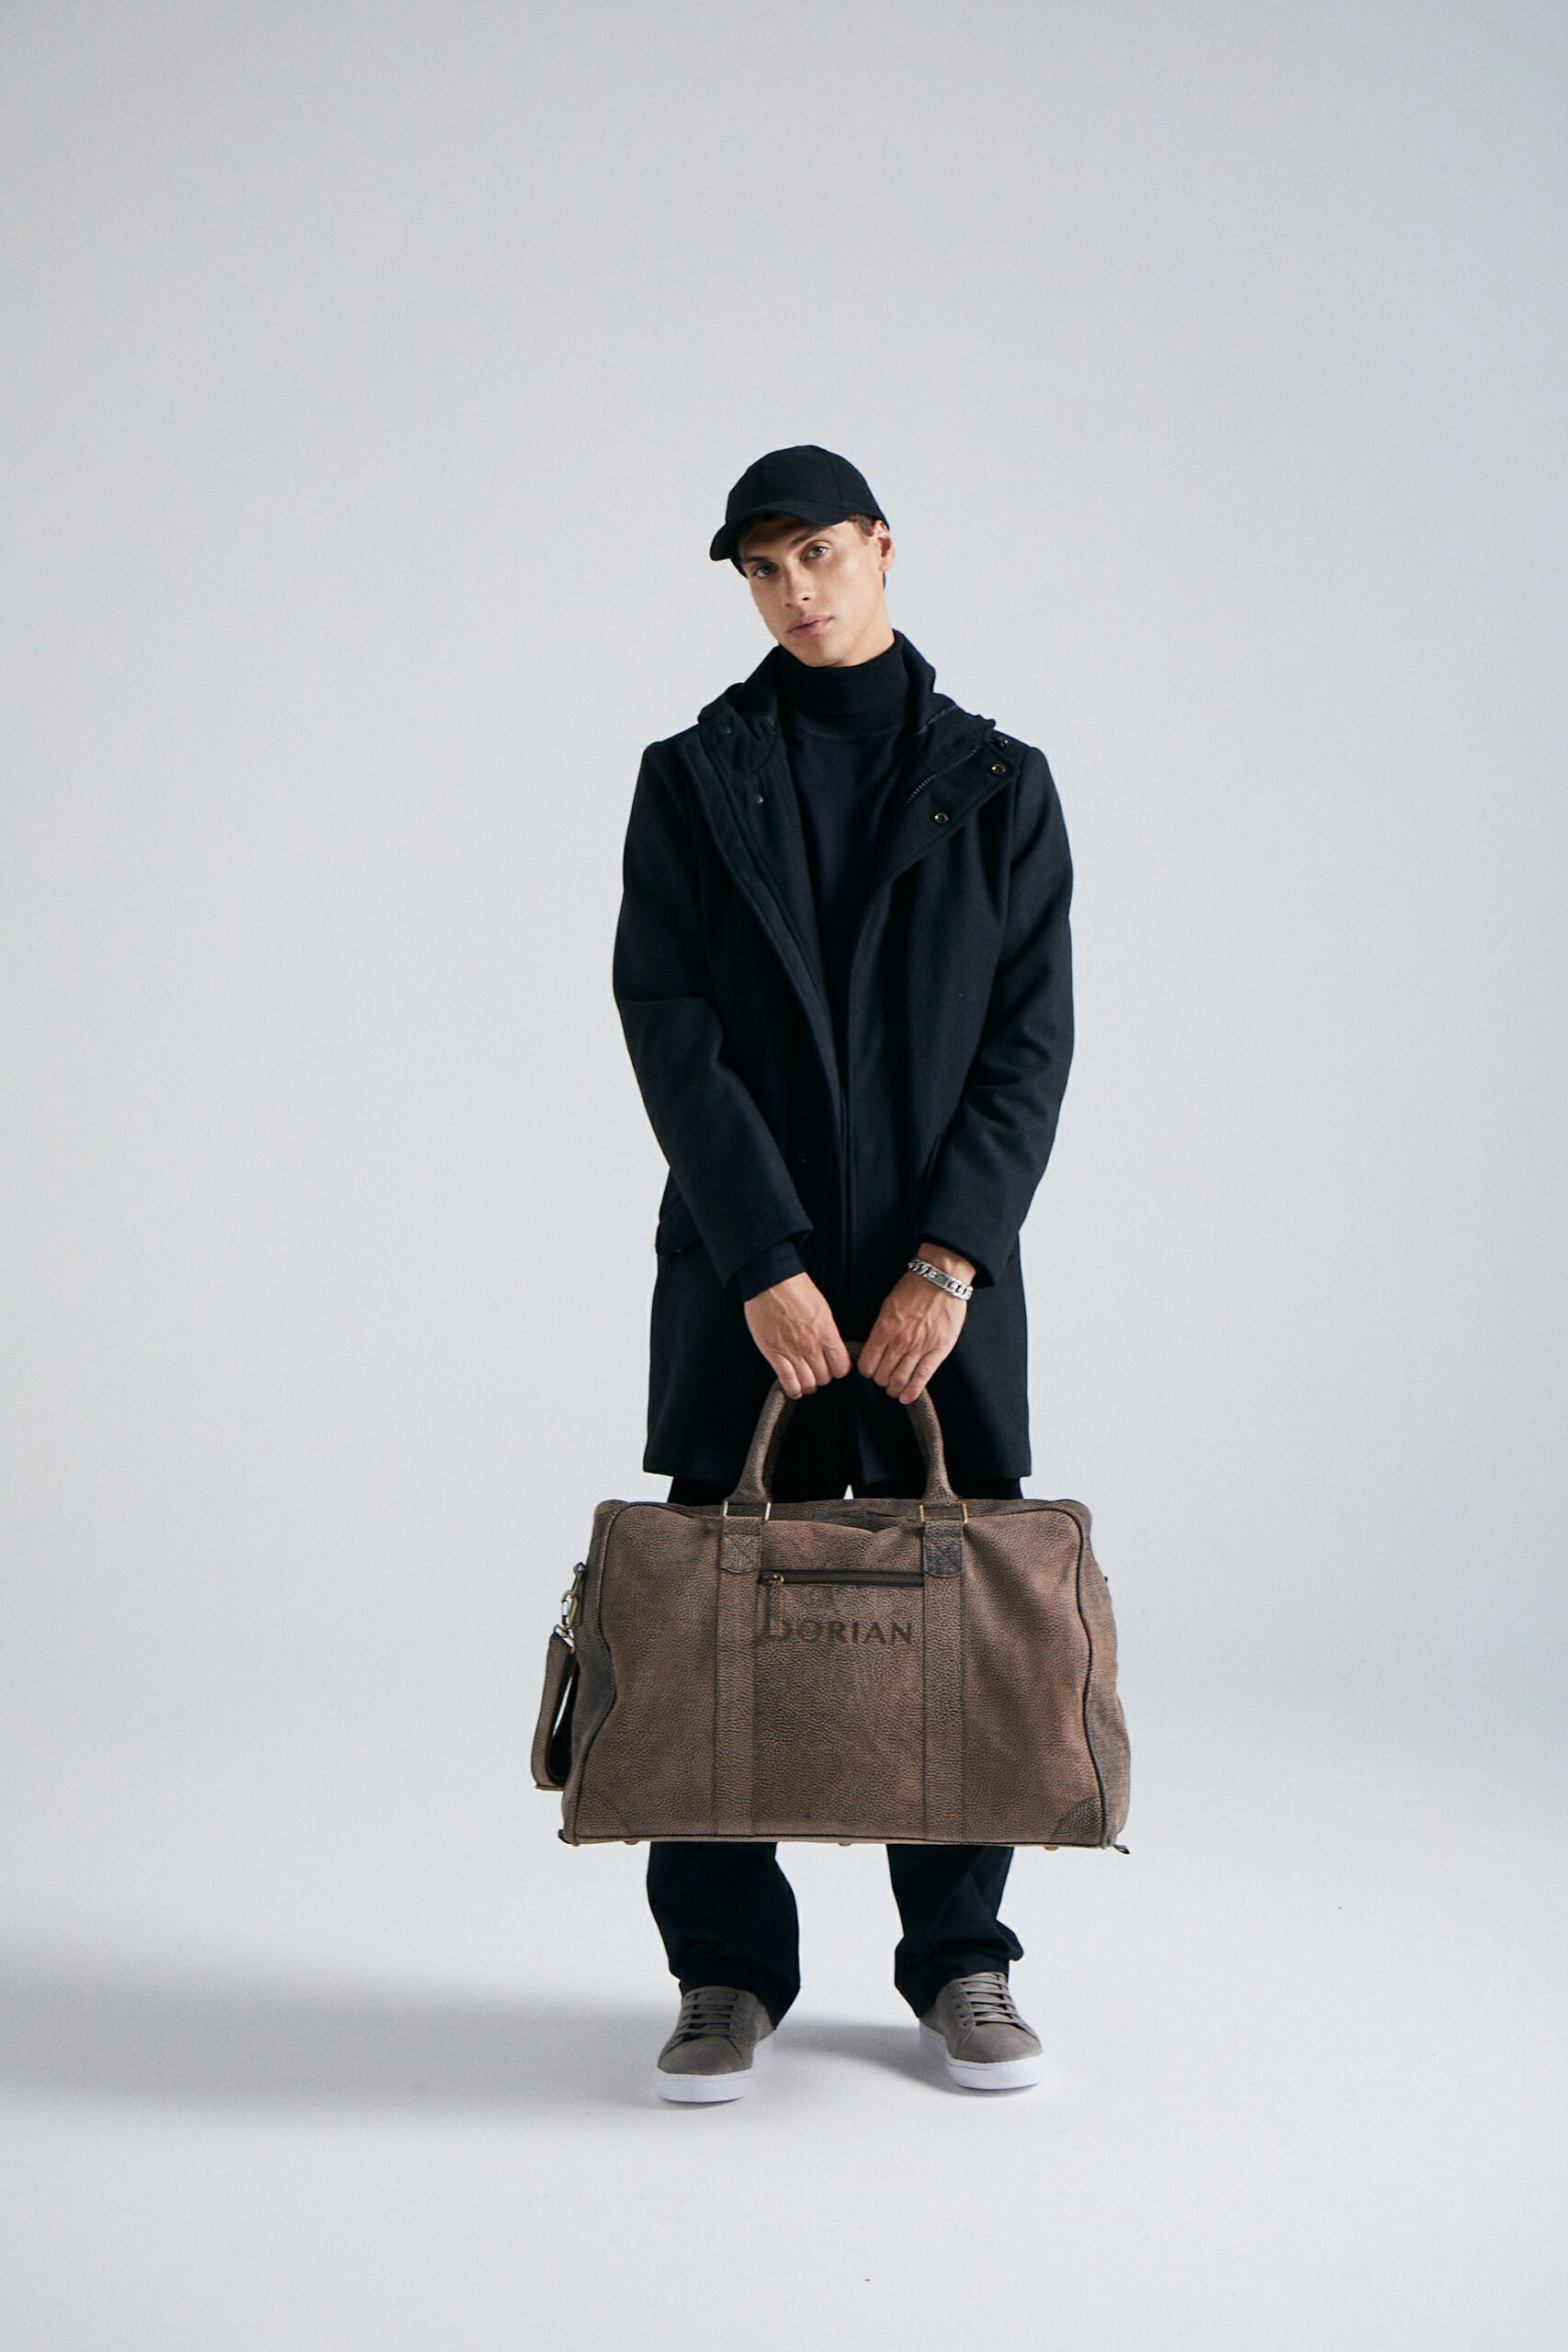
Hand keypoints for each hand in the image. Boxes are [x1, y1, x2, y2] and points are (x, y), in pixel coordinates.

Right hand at [744, 1271, 851, 1399]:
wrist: (771, 1281)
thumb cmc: (796, 1289)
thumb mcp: (823, 1309)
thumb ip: (828, 1332)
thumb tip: (832, 1348)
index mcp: (827, 1334)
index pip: (841, 1367)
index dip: (839, 1369)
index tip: (835, 1367)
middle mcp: (811, 1346)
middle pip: (825, 1378)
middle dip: (823, 1376)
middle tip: (818, 1371)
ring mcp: (791, 1351)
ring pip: (808, 1383)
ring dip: (809, 1384)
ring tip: (807, 1380)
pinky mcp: (773, 1353)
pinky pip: (787, 1381)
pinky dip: (793, 1390)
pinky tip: (795, 1389)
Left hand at [858, 1242, 973, 1404]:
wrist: (940, 1279)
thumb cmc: (913, 1289)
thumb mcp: (888, 1306)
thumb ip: (881, 1329)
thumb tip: (874, 1349)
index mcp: (884, 1329)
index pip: (867, 1363)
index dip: (866, 1371)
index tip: (870, 1371)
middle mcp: (899, 1341)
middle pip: (882, 1375)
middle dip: (880, 1381)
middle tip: (883, 1380)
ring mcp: (919, 1347)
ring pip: (900, 1379)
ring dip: (894, 1389)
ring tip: (894, 1389)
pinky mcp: (938, 1350)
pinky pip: (922, 1377)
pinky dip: (912, 1391)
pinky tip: (906, 1397)